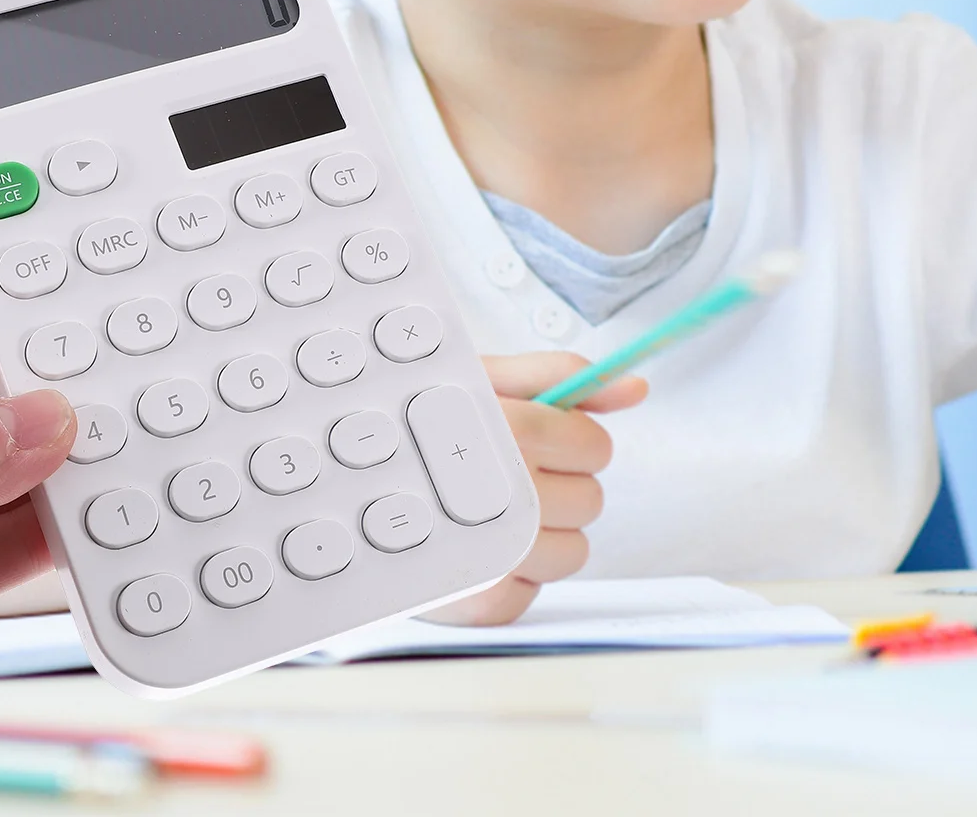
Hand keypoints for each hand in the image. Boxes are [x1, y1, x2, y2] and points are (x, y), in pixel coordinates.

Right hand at [422, 353, 645, 624]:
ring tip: (490, 509)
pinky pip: (532, 596)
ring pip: (573, 553)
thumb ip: (564, 376)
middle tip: (507, 471)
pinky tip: (478, 547)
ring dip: (542, 535)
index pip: (594, 447)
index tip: (541, 438)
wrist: (343, 479)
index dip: (575, 441)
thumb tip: (633, 389)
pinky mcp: (474, 600)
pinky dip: (512, 578)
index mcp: (509, 428)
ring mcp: (492, 550)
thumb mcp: (482, 377)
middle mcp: (504, 489)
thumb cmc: (415, 422)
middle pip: (590, 500)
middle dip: (560, 484)